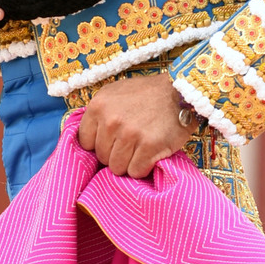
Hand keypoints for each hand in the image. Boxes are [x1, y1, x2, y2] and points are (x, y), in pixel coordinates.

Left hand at [78, 73, 195, 179]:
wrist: (179, 92)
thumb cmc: (146, 94)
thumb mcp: (114, 93)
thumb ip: (98, 114)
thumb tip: (87, 140)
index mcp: (98, 106)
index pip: (85, 142)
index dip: (99, 143)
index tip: (111, 140)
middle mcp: (111, 120)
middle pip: (102, 157)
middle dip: (114, 153)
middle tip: (130, 142)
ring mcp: (130, 134)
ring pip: (117, 168)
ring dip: (128, 162)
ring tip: (140, 148)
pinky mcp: (149, 146)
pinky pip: (135, 171)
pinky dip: (143, 167)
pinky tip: (149, 153)